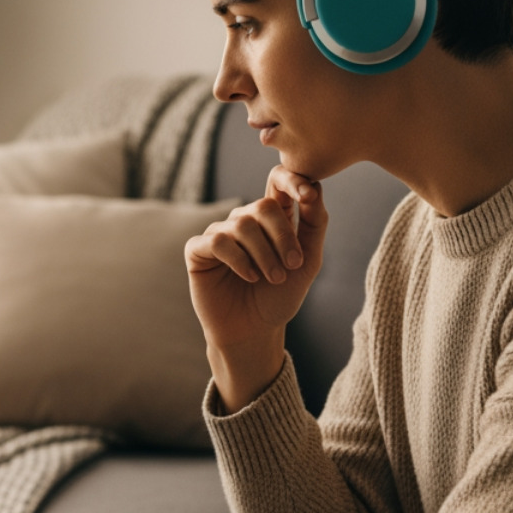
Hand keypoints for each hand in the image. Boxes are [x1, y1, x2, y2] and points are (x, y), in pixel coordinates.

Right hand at [185, 166, 327, 408]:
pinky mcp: (197, 251)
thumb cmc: (279, 297)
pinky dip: (238, 260)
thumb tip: (314, 188)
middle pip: (263, 206)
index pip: (278, 182)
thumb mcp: (307, 262)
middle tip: (293, 266)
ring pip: (242, 225)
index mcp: (270, 218)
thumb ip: (314, 224)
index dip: (292, 180)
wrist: (254, 332)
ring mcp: (218, 234)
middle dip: (283, 236)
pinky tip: (249, 277)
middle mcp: (243, 221)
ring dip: (264, 254)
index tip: (308, 195)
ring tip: (273, 278)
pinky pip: (218, 241)